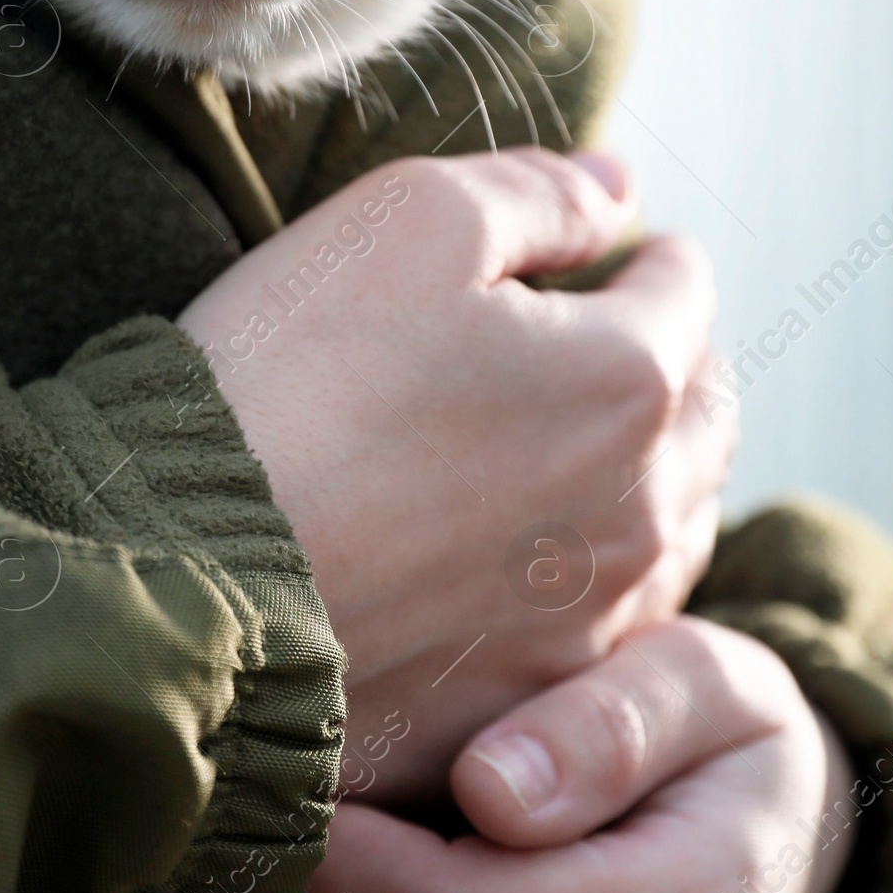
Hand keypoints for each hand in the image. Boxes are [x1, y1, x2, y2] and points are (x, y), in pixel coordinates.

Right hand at [178, 150, 737, 798]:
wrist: (186, 576)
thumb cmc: (291, 379)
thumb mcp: (409, 221)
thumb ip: (537, 193)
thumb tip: (620, 189)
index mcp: (627, 378)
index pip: (685, 295)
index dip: (651, 258)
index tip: (628, 252)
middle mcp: (637, 510)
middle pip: (706, 421)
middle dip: (681, 368)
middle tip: (641, 345)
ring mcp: (582, 622)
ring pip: (672, 536)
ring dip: (655, 479)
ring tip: (606, 453)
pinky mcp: (518, 702)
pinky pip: (598, 634)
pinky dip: (593, 583)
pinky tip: (546, 567)